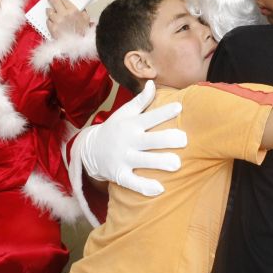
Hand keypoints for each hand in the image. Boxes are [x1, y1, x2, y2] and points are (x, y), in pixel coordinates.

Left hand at [46, 0, 90, 38]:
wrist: (79, 46)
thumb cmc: (84, 33)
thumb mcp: (87, 20)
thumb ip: (83, 12)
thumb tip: (79, 9)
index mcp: (73, 11)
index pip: (64, 0)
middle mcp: (63, 14)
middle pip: (55, 3)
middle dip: (52, 0)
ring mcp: (57, 21)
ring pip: (49, 12)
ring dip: (49, 10)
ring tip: (49, 10)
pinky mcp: (52, 28)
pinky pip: (48, 21)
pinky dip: (49, 20)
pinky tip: (51, 21)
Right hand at [78, 80, 187, 195]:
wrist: (89, 150)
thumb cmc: (114, 129)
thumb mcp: (125, 113)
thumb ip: (141, 100)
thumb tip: (153, 83)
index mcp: (131, 124)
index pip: (150, 117)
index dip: (164, 112)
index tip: (179, 107)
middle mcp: (128, 141)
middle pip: (149, 140)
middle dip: (166, 140)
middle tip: (184, 140)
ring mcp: (123, 158)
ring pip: (143, 161)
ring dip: (159, 163)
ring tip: (177, 164)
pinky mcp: (119, 175)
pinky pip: (133, 182)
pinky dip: (144, 186)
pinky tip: (159, 189)